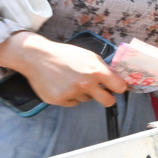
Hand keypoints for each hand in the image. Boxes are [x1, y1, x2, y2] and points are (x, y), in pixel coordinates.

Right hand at [0, 32, 126, 107]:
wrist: (37, 57)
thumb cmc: (65, 55)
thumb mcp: (88, 56)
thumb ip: (103, 68)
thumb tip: (116, 80)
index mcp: (96, 71)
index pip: (119, 87)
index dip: (119, 87)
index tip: (117, 88)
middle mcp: (85, 83)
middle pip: (108, 101)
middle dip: (108, 98)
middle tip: (103, 93)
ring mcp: (72, 93)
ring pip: (87, 99)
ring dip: (83, 92)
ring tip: (71, 79)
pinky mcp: (59, 100)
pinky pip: (73, 102)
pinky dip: (70, 96)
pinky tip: (62, 85)